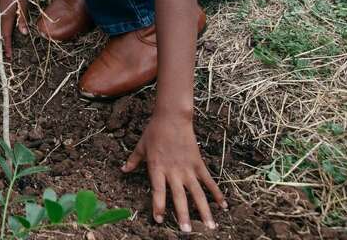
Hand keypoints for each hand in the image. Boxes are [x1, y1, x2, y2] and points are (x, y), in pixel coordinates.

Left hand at [123, 112, 225, 232]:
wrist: (172, 117)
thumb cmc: (154, 131)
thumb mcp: (141, 146)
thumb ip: (133, 160)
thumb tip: (122, 170)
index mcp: (157, 167)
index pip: (157, 191)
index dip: (158, 205)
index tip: (159, 220)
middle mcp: (173, 171)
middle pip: (179, 197)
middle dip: (183, 215)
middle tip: (187, 232)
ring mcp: (188, 168)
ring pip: (197, 193)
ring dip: (204, 210)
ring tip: (210, 226)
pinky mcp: (198, 163)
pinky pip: (209, 181)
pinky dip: (217, 193)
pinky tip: (223, 206)